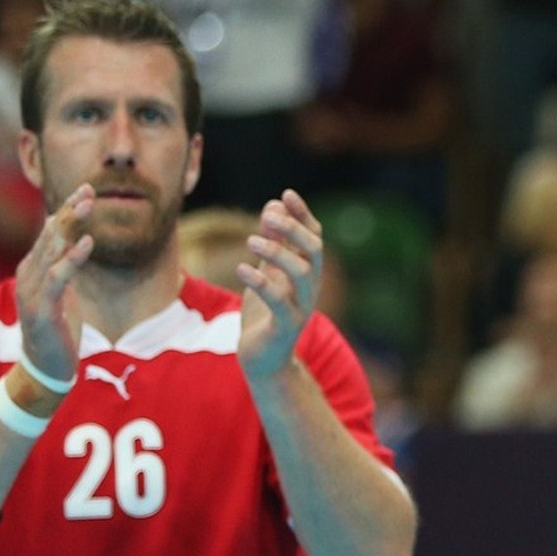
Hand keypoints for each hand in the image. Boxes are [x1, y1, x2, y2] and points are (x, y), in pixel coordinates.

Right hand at [14, 186, 94, 389]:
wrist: (46, 366)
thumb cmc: (57, 324)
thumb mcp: (61, 287)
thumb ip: (62, 262)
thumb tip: (71, 234)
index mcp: (33, 267)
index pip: (50, 230)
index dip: (66, 209)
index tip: (86, 188)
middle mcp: (29, 274)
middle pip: (50, 234)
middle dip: (69, 211)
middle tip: (89, 189)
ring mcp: (33, 291)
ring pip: (51, 250)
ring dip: (70, 226)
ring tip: (88, 206)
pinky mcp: (42, 308)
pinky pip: (58, 278)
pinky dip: (72, 258)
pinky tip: (88, 242)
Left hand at [237, 191, 324, 380]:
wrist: (264, 361)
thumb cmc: (266, 315)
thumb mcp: (268, 273)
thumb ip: (273, 243)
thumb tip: (274, 205)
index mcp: (308, 273)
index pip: (313, 237)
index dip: (303, 215)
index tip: (286, 194)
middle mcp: (310, 288)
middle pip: (314, 251)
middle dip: (294, 230)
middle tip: (268, 215)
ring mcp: (301, 307)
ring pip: (302, 273)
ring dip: (278, 252)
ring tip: (251, 238)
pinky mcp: (285, 327)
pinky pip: (279, 302)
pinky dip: (262, 282)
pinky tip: (242, 268)